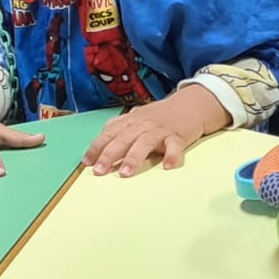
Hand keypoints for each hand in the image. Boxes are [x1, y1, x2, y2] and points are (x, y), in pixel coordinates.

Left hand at [83, 85, 225, 176]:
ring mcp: (161, 130)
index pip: (109, 133)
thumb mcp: (137, 118)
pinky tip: (168, 166)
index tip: (87, 162)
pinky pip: (174, 146)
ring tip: (125, 173)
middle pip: (124, 138)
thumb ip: (119, 129)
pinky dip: (172, 156)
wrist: (191, 104)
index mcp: (131, 121)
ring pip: (145, 142)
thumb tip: (98, 145)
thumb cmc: (160, 116)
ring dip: (134, 157)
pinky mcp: (178, 136)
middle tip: (100, 171)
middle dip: (110, 154)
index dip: (97, 147)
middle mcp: (143, 124)